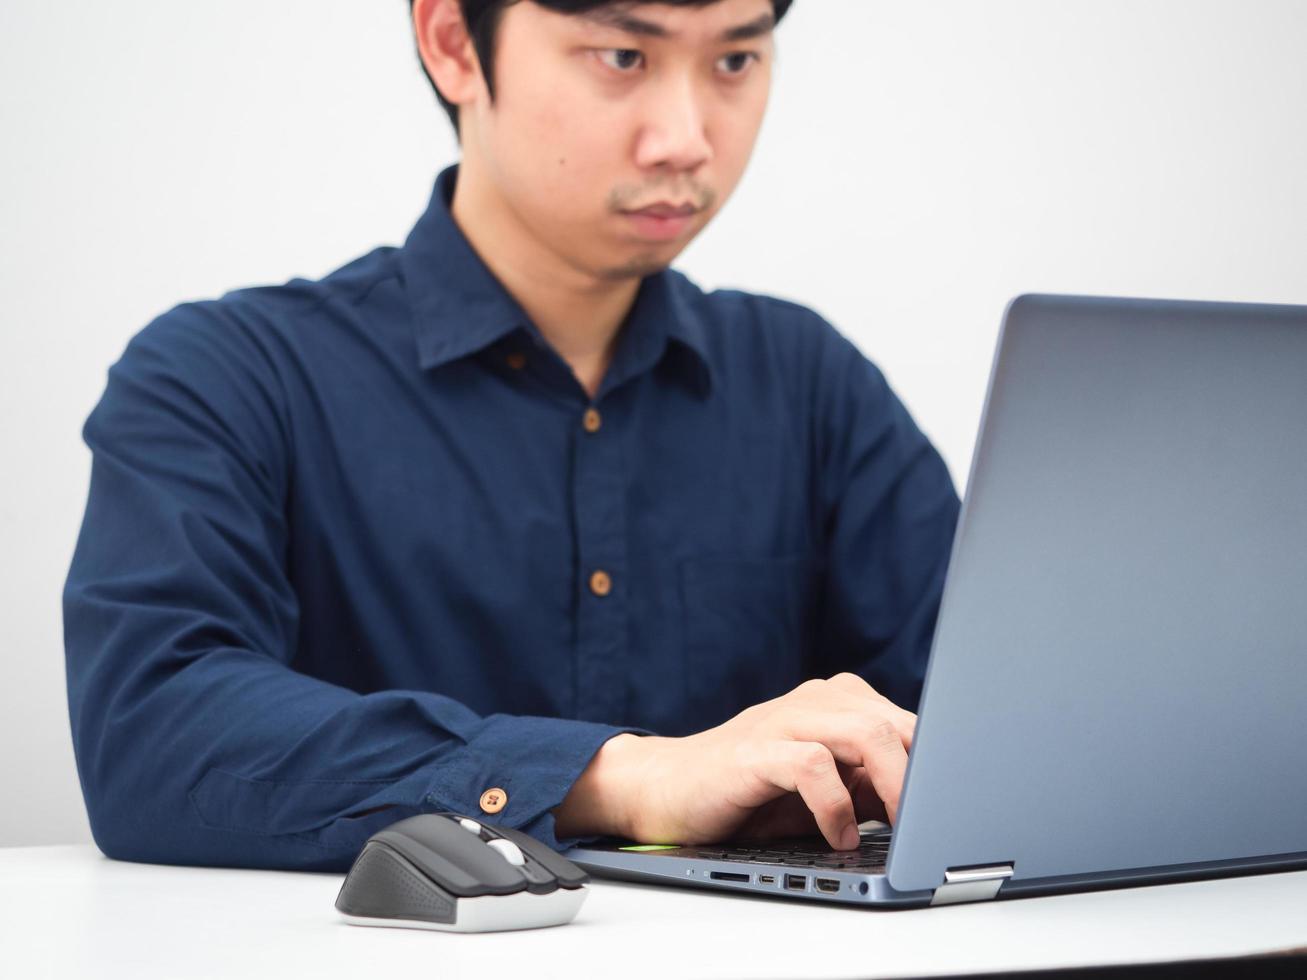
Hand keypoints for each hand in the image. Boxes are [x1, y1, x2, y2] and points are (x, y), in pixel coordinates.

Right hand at [553, 673, 916, 850]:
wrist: (669, 788)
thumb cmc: (751, 792)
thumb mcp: (824, 788)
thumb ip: (871, 782)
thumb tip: (931, 805)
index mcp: (839, 702)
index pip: (911, 722)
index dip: (940, 762)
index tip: (958, 803)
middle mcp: (814, 702)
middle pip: (898, 722)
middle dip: (928, 773)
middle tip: (936, 822)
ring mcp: (782, 721)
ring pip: (865, 732)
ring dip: (894, 783)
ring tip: (900, 825)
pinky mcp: (752, 752)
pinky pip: (812, 765)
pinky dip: (836, 804)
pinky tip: (839, 834)